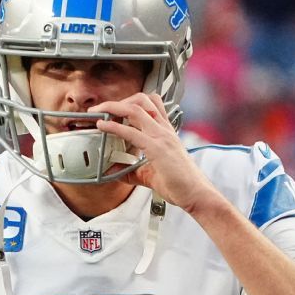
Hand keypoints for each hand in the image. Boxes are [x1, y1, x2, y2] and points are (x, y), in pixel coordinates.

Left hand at [92, 93, 222, 213]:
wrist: (196, 194)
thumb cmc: (180, 183)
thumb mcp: (151, 173)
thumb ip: (132, 170)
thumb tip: (115, 172)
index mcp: (165, 132)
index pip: (149, 104)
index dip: (129, 102)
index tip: (112, 109)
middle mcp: (164, 130)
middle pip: (140, 100)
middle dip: (118, 101)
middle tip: (101, 109)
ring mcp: (161, 137)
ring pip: (135, 109)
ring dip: (112, 107)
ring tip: (98, 112)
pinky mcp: (157, 148)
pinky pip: (131, 131)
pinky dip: (114, 126)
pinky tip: (102, 126)